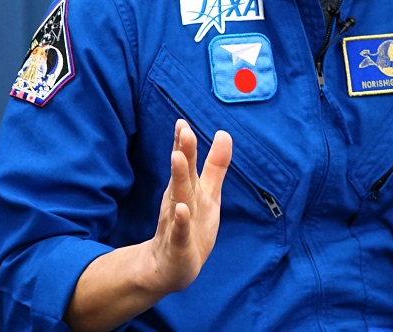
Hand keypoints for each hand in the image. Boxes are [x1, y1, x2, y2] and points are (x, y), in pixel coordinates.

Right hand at [64, 120, 232, 330]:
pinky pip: (180, 232)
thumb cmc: (189, 225)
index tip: (182, 122)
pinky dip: (181, 221)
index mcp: (186, 189)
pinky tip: (181, 210)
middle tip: (183, 130)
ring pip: (178, 198)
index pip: (184, 162)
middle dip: (183, 152)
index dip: (183, 142)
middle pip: (181, 174)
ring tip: (177, 158)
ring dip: (178, 178)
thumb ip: (215, 165)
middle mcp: (178, 201)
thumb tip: (224, 132)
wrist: (168, 269)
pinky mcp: (179, 246)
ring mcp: (176, 223)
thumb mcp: (207, 194)